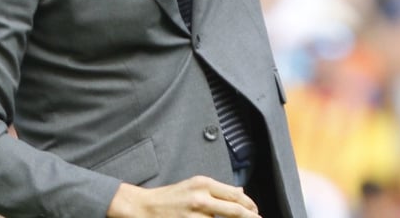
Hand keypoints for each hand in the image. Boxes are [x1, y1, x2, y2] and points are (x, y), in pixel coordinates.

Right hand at [106, 176, 260, 217]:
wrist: (144, 207)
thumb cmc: (169, 197)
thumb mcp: (194, 185)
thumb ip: (217, 190)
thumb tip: (240, 192)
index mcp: (203, 183)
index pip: (235, 195)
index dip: (250, 205)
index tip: (255, 211)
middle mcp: (201, 198)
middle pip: (235, 211)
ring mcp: (195, 215)